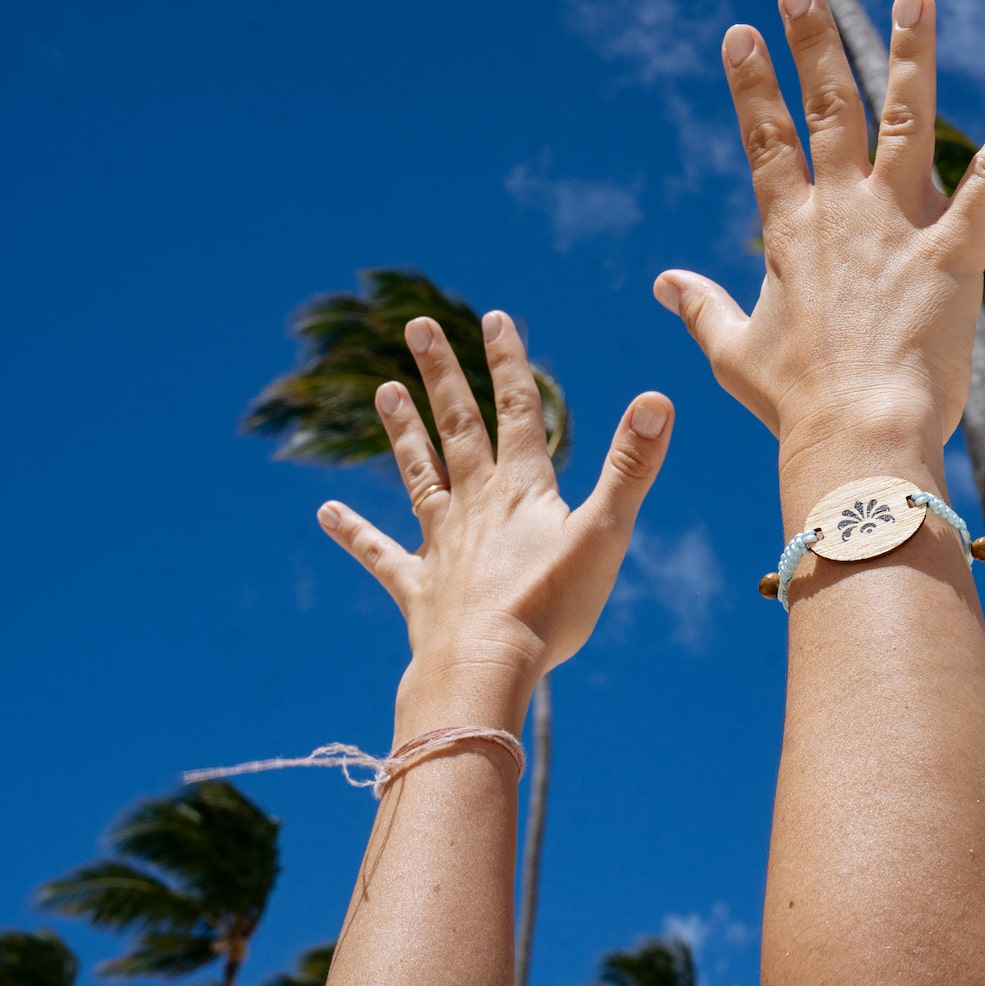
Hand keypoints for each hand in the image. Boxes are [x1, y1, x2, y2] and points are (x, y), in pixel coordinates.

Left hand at [316, 310, 673, 737]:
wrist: (485, 668)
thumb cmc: (550, 607)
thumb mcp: (605, 533)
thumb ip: (630, 466)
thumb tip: (658, 399)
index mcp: (521, 490)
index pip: (516, 411)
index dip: (507, 363)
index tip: (494, 317)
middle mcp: (475, 506)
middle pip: (457, 427)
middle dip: (441, 375)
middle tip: (417, 326)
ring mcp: (441, 545)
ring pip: (419, 474)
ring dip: (403, 432)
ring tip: (383, 391)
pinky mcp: (418, 589)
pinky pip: (381, 554)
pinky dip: (354, 533)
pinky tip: (326, 513)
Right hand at [653, 0, 984, 475]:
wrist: (857, 436)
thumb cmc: (796, 404)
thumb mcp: (733, 352)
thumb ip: (700, 306)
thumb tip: (662, 282)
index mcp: (790, 232)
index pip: (766, 140)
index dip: (752, 85)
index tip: (739, 33)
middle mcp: (842, 211)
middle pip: (828, 108)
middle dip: (812, 41)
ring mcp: (900, 225)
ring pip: (906, 120)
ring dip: (910, 55)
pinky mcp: (955, 252)